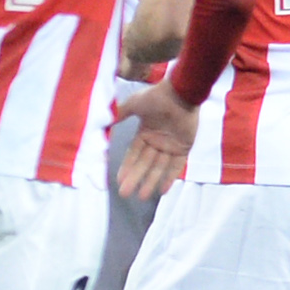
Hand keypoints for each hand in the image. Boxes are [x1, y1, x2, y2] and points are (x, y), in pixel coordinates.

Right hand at [115, 81, 201, 199]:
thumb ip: (121, 113)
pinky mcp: (184, 147)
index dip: (127, 167)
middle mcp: (157, 141)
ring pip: (159, 167)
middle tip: (125, 194)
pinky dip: (170, 177)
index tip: (119, 180)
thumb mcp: (134, 104)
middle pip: (144, 164)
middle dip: (135, 179)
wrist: (180, 92)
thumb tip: (104, 121)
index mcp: (145, 132)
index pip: (134, 154)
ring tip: (142, 196)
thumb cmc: (157, 96)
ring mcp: (171, 145)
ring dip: (151, 181)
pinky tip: (162, 190)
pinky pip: (176, 166)